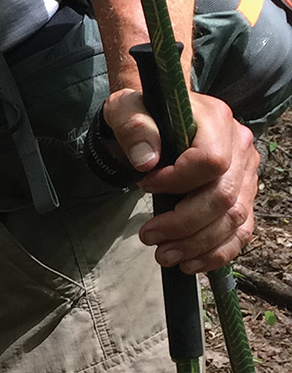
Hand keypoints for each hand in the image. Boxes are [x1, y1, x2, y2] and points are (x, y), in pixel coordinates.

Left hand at [103, 88, 257, 272]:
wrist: (157, 120)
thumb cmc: (143, 115)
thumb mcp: (126, 109)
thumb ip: (133, 127)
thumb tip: (147, 162)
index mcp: (217, 120)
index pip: (210, 161)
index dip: (177, 181)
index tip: (144, 186)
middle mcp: (241, 146)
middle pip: (223, 197)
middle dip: (184, 224)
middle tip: (147, 237)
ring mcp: (247, 173)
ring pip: (235, 220)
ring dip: (198, 245)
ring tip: (163, 256)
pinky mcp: (244, 196)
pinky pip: (241, 232)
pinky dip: (217, 253)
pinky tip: (190, 263)